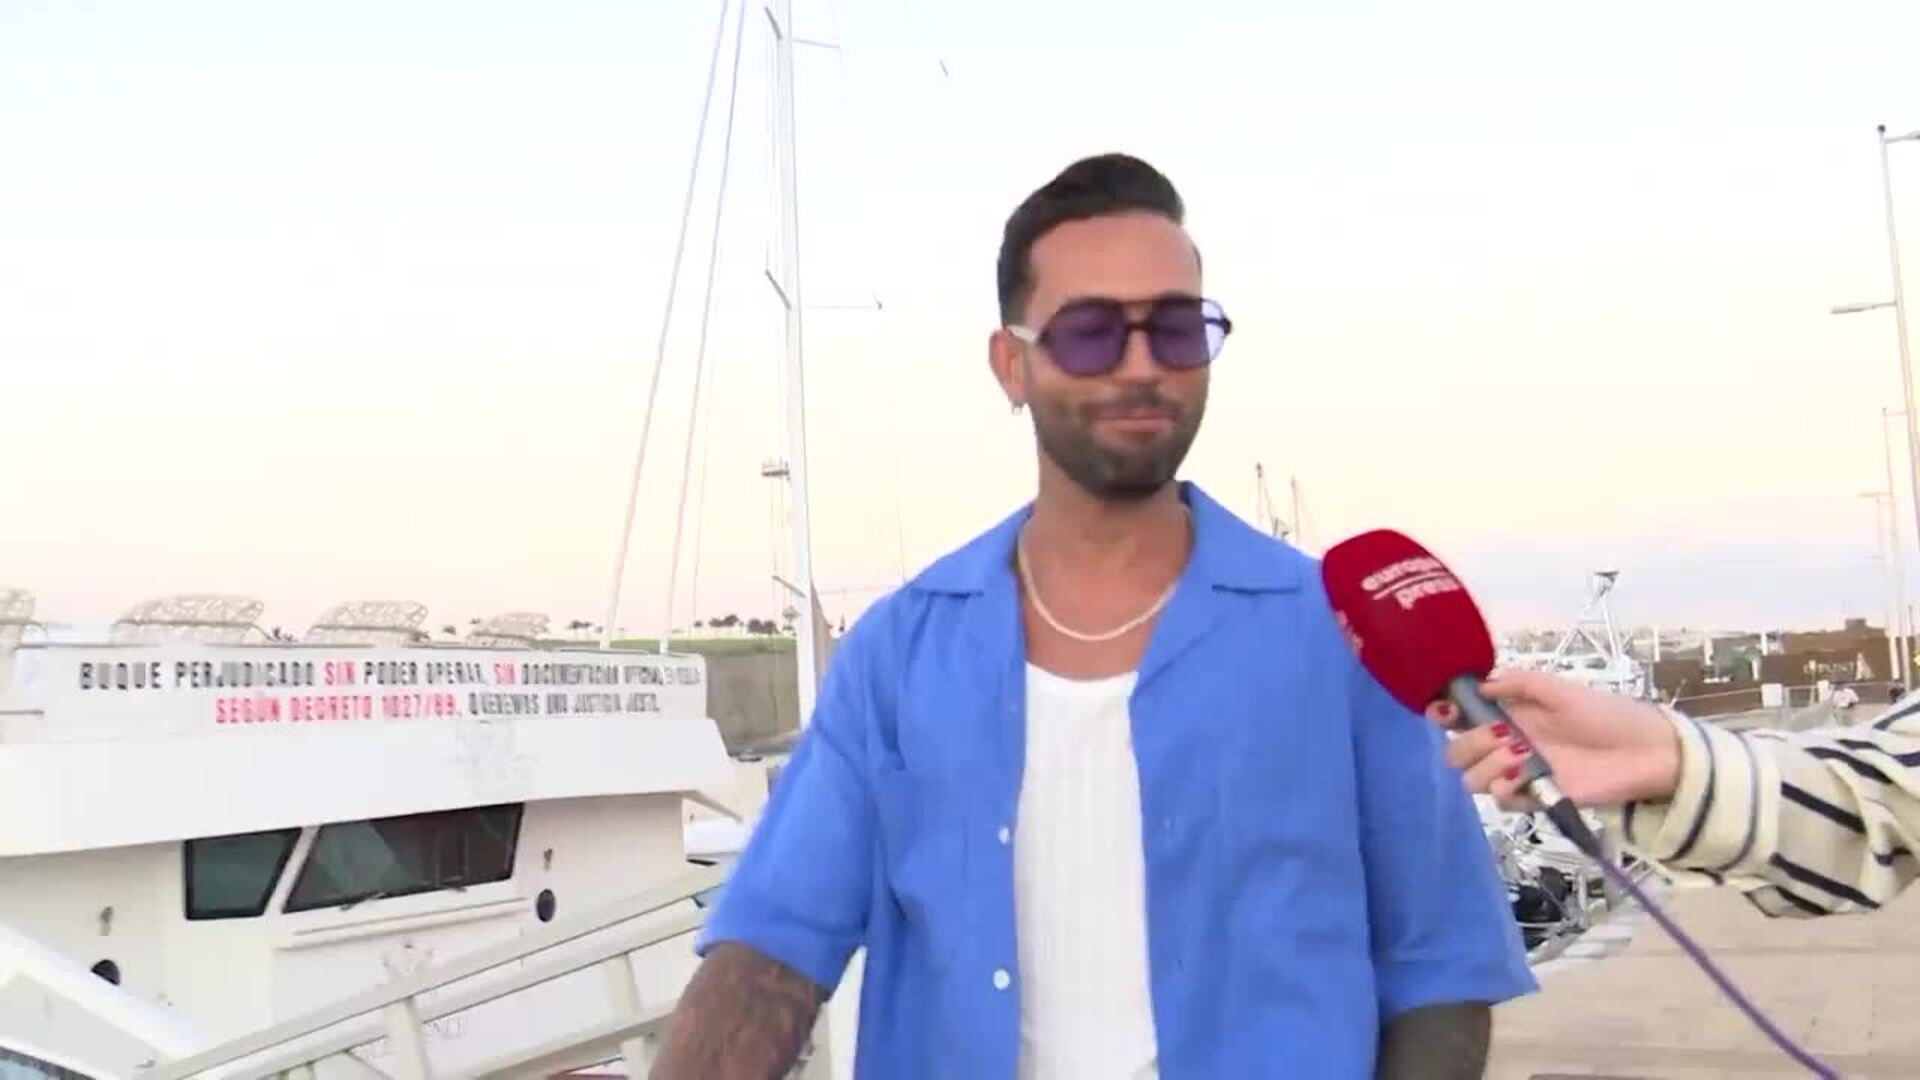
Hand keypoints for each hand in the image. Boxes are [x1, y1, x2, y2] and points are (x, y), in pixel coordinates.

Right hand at [1422, 669, 1683, 812]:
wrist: (1643, 751)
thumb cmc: (1604, 714)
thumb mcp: (1559, 688)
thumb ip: (1518, 683)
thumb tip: (1478, 685)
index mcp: (1510, 713)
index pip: (1462, 716)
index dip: (1445, 715)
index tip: (1443, 713)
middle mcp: (1507, 742)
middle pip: (1459, 751)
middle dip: (1466, 746)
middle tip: (1496, 739)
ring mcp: (1520, 772)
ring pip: (1474, 779)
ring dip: (1487, 768)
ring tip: (1518, 759)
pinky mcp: (1536, 797)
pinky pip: (1502, 800)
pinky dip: (1506, 790)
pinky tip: (1524, 779)